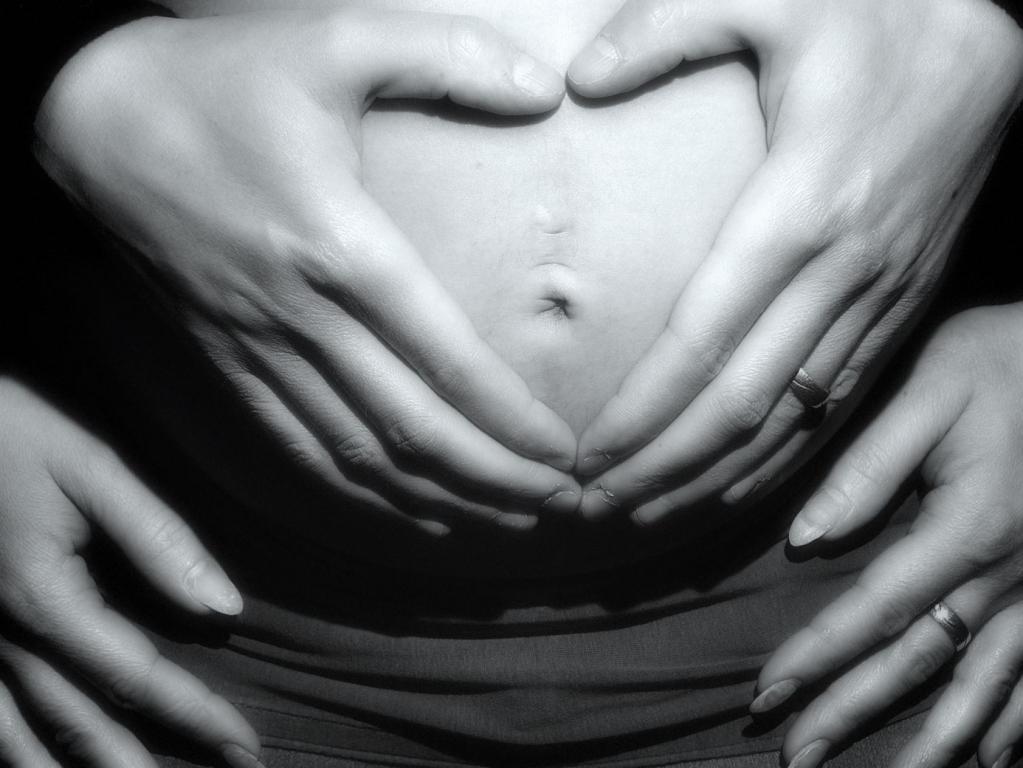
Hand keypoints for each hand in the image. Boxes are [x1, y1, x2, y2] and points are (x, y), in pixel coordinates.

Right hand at [0, 378, 260, 766]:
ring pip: (17, 741)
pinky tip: (40, 766)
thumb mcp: (91, 468)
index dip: (195, 716)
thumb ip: (157, 538)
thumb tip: (223, 607)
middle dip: (145, 766)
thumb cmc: (10, 433)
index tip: (244, 747)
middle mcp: (2, 638)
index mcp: (45, 600)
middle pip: (78, 725)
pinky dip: (16, 753)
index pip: (136, 677)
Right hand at [35, 9, 580, 536]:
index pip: (444, 359)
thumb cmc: (219, 78)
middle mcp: (299, 316)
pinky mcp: (224, 361)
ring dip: (433, 500)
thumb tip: (546, 86)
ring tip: (500, 525)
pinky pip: (295, 447)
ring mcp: (255, 348)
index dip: (509, 419)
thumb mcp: (336, 39)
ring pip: (354, 456)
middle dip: (490, 481)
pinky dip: (355, 492)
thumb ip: (449, 57)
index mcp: (337, 246)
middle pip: (408, 430)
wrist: (89, 115)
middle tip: (555, 506)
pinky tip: (402, 509)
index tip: (561, 454)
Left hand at [564, 0, 1022, 522]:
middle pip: (743, 403)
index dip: (643, 412)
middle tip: (595, 510)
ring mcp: (882, 294)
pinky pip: (835, 400)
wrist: (998, 24)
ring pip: (793, 418)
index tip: (585, 458)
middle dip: (665, 469)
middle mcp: (846, 270)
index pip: (705, 341)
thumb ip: (665, 28)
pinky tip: (734, 482)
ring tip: (647, 517)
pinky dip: (781, 455)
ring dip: (717, 477)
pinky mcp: (903, 301)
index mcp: (804, 205)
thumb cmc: (878, 7)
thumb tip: (576, 79)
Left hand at [750, 304, 1022, 767]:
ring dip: (933, 739)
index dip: (814, 658)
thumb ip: (866, 469)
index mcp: (963, 530)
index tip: (766, 697)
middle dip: (852, 712)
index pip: (870, 612)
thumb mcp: (929, 391)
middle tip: (797, 758)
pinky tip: (991, 756)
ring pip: (982, 685)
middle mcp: (1006, 578)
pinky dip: (1012, 722)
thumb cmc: (1002, 361)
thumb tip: (803, 538)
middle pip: (916, 663)